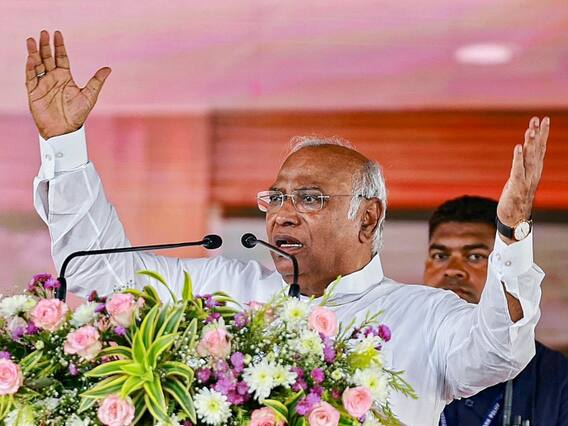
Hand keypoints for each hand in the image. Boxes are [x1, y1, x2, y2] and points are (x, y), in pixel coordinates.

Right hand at [25, 30, 110, 139]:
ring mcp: (43, 84)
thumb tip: (108, 68)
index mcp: (65, 77)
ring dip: (34, 53)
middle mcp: (53, 78)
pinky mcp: (34, 92)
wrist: (65, 130)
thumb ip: (97, 81)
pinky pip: (30, 77)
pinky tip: (31, 58)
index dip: (59, 46)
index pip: (61, 57)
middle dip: (45, 46)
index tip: (58, 33)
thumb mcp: (89, 95)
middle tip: (44, 32)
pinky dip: (30, 68)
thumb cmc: (77, 115)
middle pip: (47, 58)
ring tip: (32, 40)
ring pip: (36, 65)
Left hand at [497, 116, 549, 231]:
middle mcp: (533, 173)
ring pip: (529, 158)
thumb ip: (522, 164)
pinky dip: (517, 158)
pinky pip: (517, 170)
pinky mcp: (515, 186)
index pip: (540, 149)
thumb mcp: (520, 178)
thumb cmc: (516, 198)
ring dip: (529, 144)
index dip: (543, 134)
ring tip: (530, 130)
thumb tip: (523, 149)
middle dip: (537, 134)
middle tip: (537, 119)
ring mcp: (525, 179)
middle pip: (536, 150)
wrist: (514, 219)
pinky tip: (517, 148)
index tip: (543, 119)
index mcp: (535, 170)